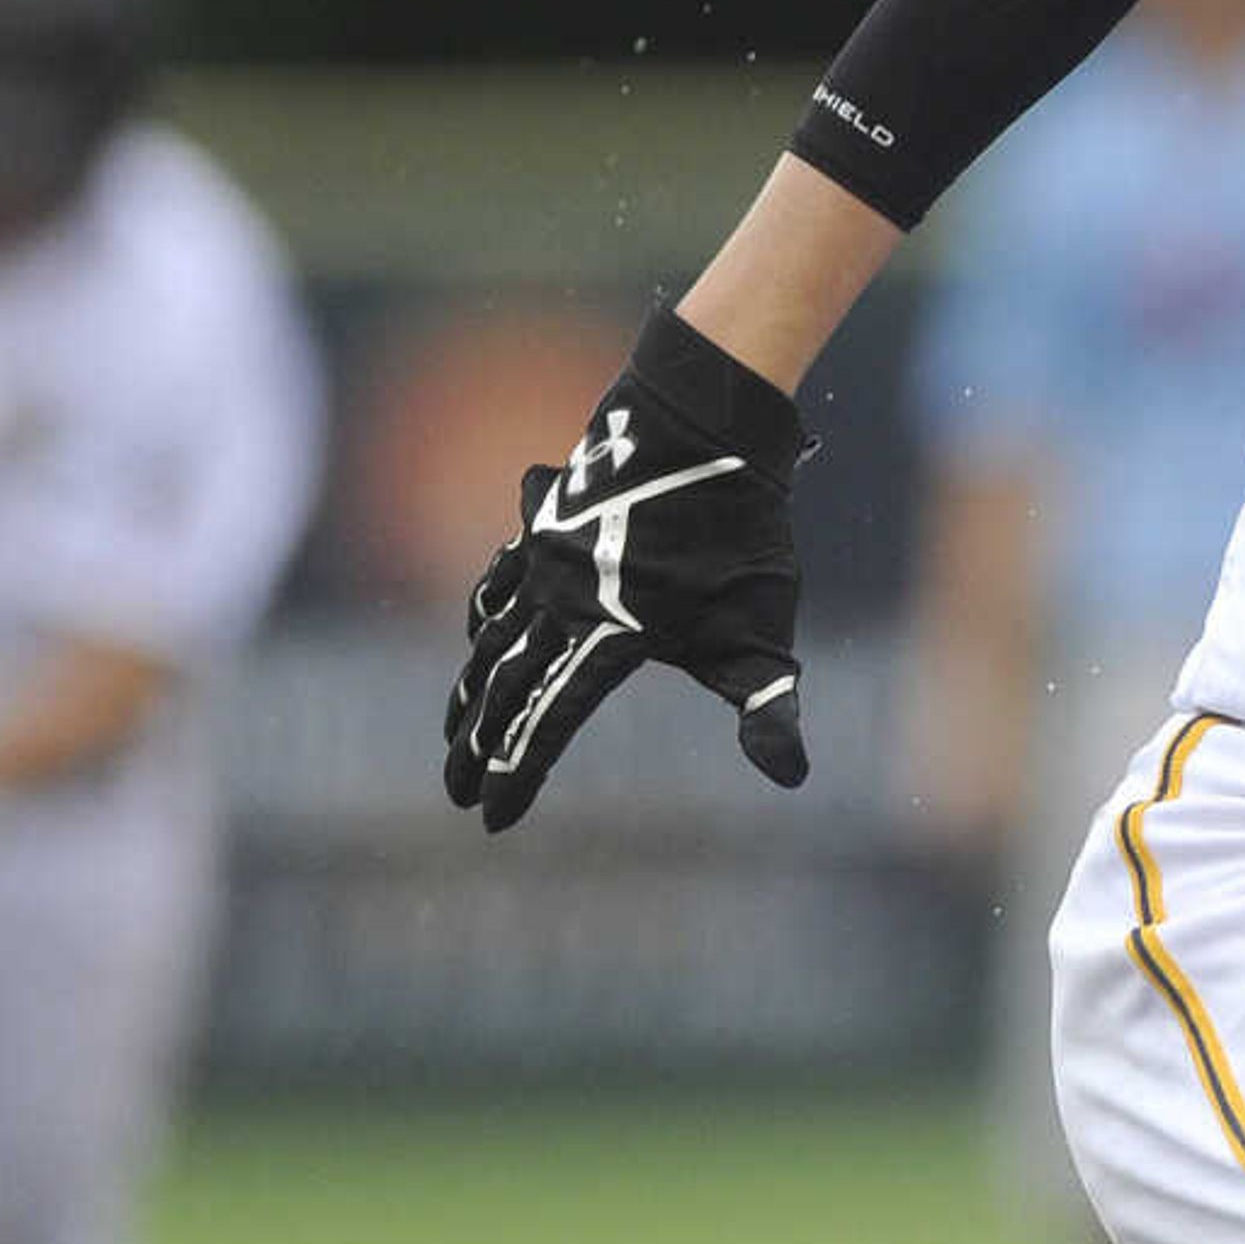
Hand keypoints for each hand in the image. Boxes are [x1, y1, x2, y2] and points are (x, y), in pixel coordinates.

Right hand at [439, 307, 814, 832]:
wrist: (703, 424)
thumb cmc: (742, 533)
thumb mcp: (765, 626)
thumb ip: (769, 706)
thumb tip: (791, 778)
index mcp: (610, 637)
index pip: (550, 722)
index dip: (519, 774)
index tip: (491, 819)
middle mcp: (563, 602)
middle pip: (507, 689)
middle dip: (477, 746)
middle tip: (454, 793)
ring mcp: (547, 560)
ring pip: (493, 636)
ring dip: (470, 689)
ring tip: (453, 729)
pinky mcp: (547, 525)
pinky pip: (500, 578)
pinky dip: (483, 613)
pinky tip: (476, 630)